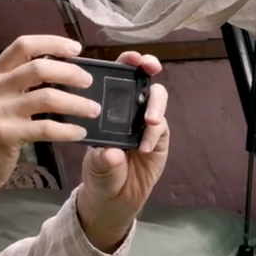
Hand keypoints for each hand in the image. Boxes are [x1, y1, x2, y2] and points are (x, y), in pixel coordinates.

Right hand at [0, 35, 99, 194]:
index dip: (52, 43)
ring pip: (47, 97)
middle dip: (70, 72)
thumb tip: (57, 75)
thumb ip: (16, 85)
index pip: (23, 45)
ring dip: (76, 103)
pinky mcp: (5, 134)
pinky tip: (79, 133)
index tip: (76, 49)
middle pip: (39, 67)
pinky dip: (67, 130)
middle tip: (89, 81)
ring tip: (93, 110)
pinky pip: (45, 127)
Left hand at [77, 51, 169, 251]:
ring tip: (149, 121)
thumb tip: (111, 153)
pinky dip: (154, 133)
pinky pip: (160, 127)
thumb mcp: (95, 166)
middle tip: (150, 67)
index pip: (117, 76)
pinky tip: (144, 147)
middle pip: (143, 78)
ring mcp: (145, 120)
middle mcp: (128, 108)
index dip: (126, 61)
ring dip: (155, 104)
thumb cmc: (100, 173)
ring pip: (157, 99)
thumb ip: (102, 159)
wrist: (115, 198)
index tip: (131, 57)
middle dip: (148, 67)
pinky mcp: (159, 136)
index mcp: (107, 105)